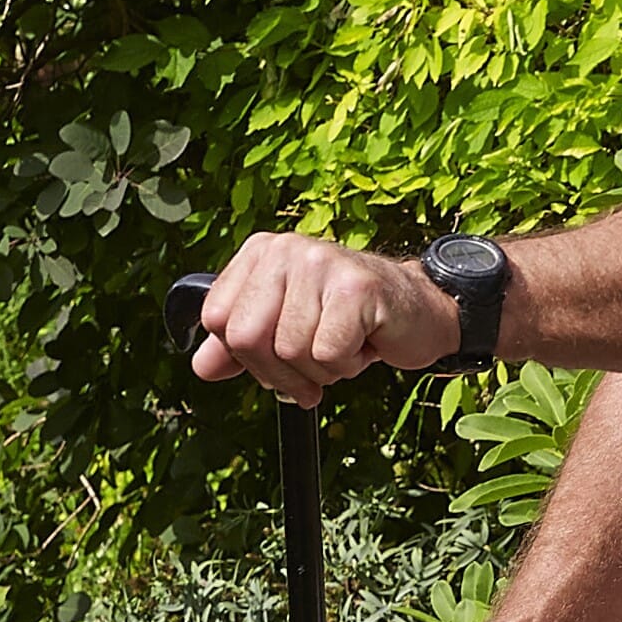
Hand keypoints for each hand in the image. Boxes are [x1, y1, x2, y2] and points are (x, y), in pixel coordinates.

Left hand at [189, 232, 451, 402]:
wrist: (419, 312)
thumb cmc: (351, 322)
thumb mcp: (285, 330)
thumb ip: (239, 347)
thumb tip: (202, 368)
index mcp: (261, 253)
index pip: (218, 320)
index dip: (246, 358)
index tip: (279, 361)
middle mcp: (285, 249)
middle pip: (245, 338)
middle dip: (280, 372)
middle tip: (313, 367)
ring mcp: (320, 263)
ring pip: (289, 350)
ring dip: (321, 369)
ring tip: (345, 345)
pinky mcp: (354, 287)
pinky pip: (327, 354)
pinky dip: (347, 365)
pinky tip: (364, 343)